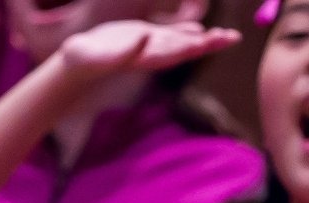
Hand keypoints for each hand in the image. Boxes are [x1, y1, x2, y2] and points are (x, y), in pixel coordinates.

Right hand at [60, 19, 240, 83]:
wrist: (73, 67)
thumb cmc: (82, 62)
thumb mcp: (99, 53)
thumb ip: (122, 49)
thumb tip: (146, 37)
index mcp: (144, 57)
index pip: (176, 52)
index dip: (196, 46)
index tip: (214, 41)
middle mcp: (151, 54)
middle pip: (186, 49)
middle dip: (210, 44)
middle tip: (234, 38)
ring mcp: (148, 47)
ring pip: (182, 42)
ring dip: (204, 40)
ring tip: (227, 37)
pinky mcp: (142, 38)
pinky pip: (169, 36)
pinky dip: (185, 32)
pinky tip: (199, 29)